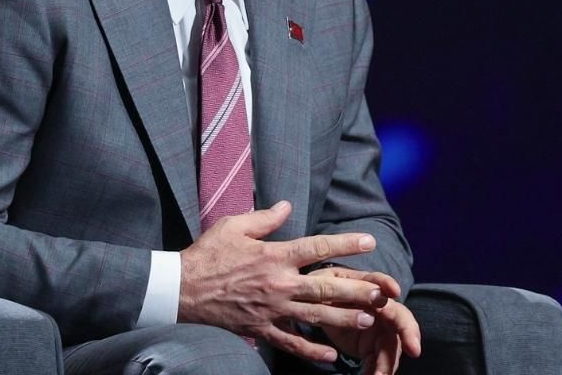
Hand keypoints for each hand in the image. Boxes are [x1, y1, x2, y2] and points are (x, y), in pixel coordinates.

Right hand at [178, 201, 391, 362]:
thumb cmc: (207, 254)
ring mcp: (271, 310)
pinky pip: (290, 343)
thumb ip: (264, 218)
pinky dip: (311, 351)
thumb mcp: (234, 226)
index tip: (369, 240)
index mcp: (274, 256)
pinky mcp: (260, 329)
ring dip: (343, 319)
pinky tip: (331, 356)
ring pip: (314, 316)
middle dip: (355, 290)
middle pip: (324, 287)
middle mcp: (278, 284)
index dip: (345, 243)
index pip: (317, 247)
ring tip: (368, 321)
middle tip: (380, 294)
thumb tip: (287, 206)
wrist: (180, 289)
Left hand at [311, 268, 421, 374]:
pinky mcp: (375, 347)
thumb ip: (334, 287)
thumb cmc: (323, 290)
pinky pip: (380, 361)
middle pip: (400, 320)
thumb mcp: (323, 284)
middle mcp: (381, 308)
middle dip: (409, 333)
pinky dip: (378, 371)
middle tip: (413, 349)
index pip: (380, 282)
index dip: (388, 284)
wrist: (319, 309)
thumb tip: (349, 293)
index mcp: (366, 287)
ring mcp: (381, 330)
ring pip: (391, 346)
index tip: (394, 291)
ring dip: (388, 362)